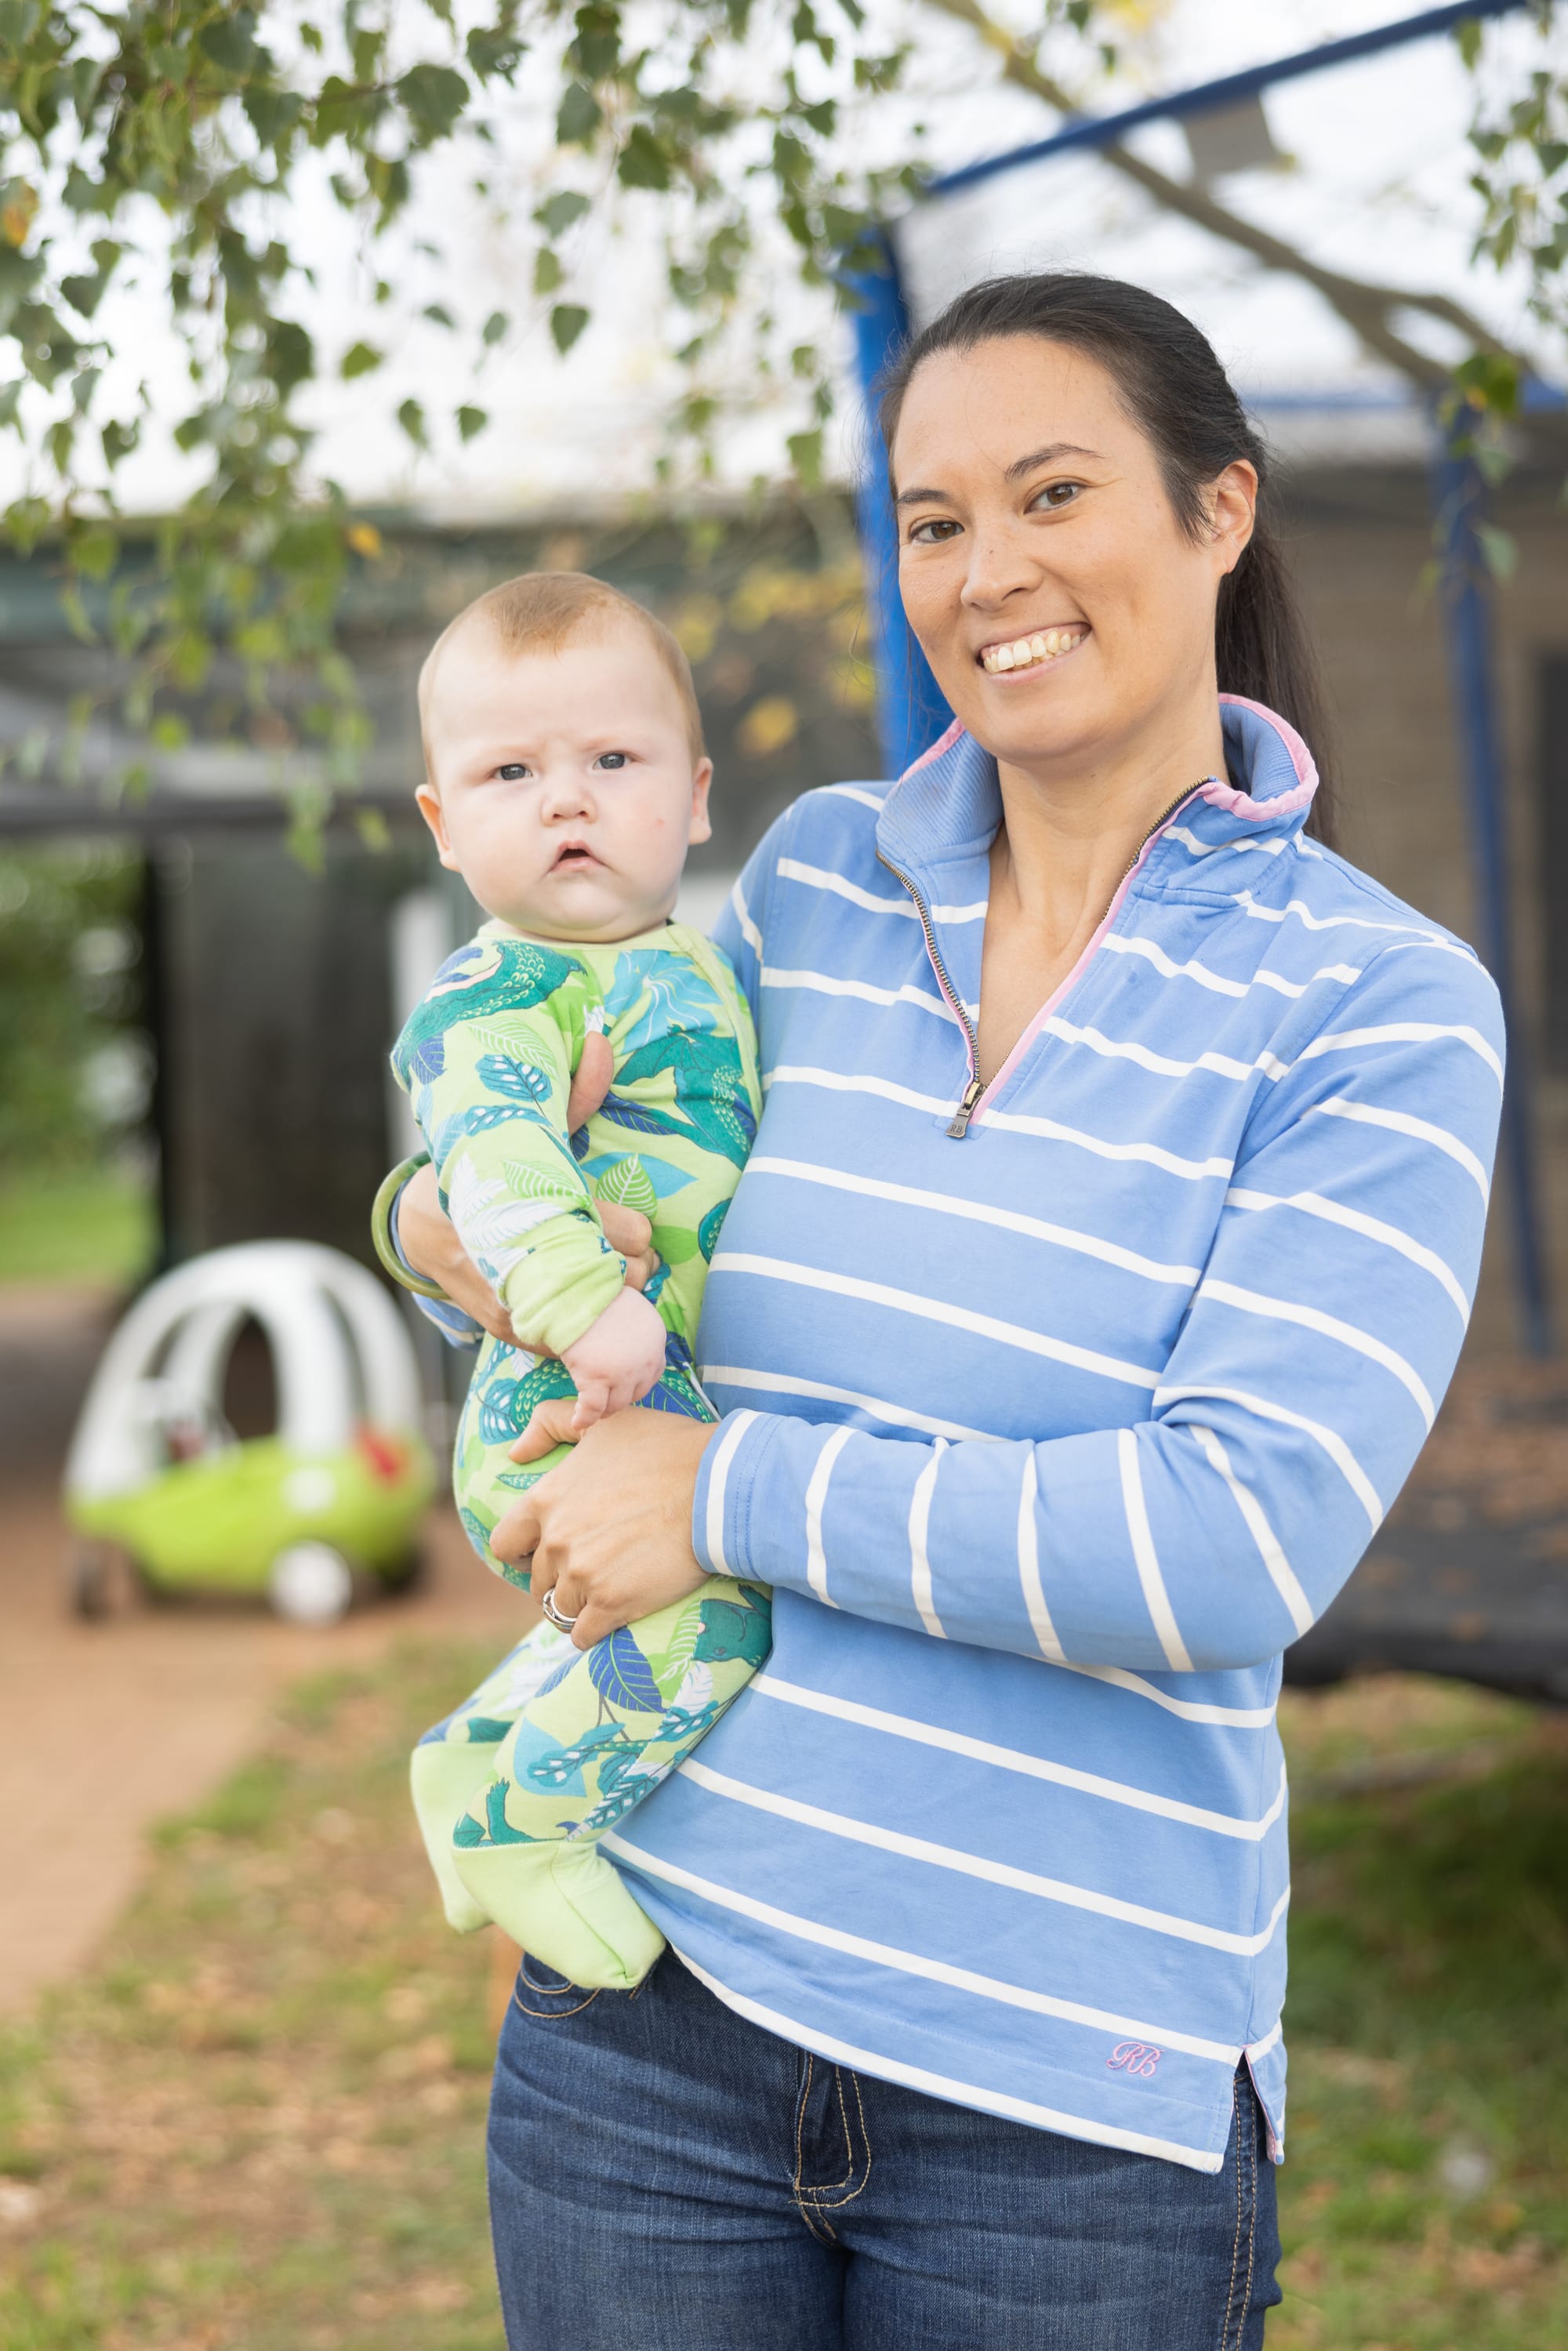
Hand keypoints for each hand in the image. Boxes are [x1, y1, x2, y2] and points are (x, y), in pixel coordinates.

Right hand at [396, 1029, 661, 1342]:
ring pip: (593, 1315)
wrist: (422, 1228)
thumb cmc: (485, 1169)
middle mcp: (510, 1256)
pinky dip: (585, 1328)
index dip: (630, 1230)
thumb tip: (604, 1043)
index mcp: (515, 1201)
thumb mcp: (522, 1126)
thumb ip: (572, 1094)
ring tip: (611, 1274)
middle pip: (612, 1276)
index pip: (610, 1230)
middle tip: (631, 1250)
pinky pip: (566, 1343)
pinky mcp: (507, 1331)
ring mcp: (507, 1301)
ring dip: (613, 1299)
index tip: (635, 1225)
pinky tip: (587, 1303)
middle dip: (631, 1264)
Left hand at [490, 1409, 718, 1648]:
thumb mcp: (604, 1423)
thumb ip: (551, 1424)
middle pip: (538, 1580)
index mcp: (547, 1499)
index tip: (540, 1556)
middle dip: (557, 1579)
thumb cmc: (666, 1446)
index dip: (521, 1554)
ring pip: (560, 1609)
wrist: (715, 1484)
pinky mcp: (612, 1603)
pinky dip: (593, 1632)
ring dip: (577, 1607)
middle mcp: (557, 1540)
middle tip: (586, 1574)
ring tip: (601, 1598)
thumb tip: (516, 1453)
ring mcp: (582, 1575)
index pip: (505, 1543)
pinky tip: (609, 1621)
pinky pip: (584, 1634)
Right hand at [560, 1286, 667, 1429]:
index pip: (653, 1373)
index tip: (622, 1384)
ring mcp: (622, 1372)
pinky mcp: (596, 1378)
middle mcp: (645, 1359)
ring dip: (603, 1409)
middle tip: (605, 1399)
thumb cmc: (596, 1294)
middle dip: (620, 1396)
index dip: (636, 1382)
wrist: (574, 1290)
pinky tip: (576, 1422)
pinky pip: (592, 1409)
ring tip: (591, 1410)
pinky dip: (584, 1418)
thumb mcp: (631, 1307)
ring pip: (615, 1404)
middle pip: (636, 1392)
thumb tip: (627, 1344)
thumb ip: (635, 1329)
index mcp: (657, 1338)